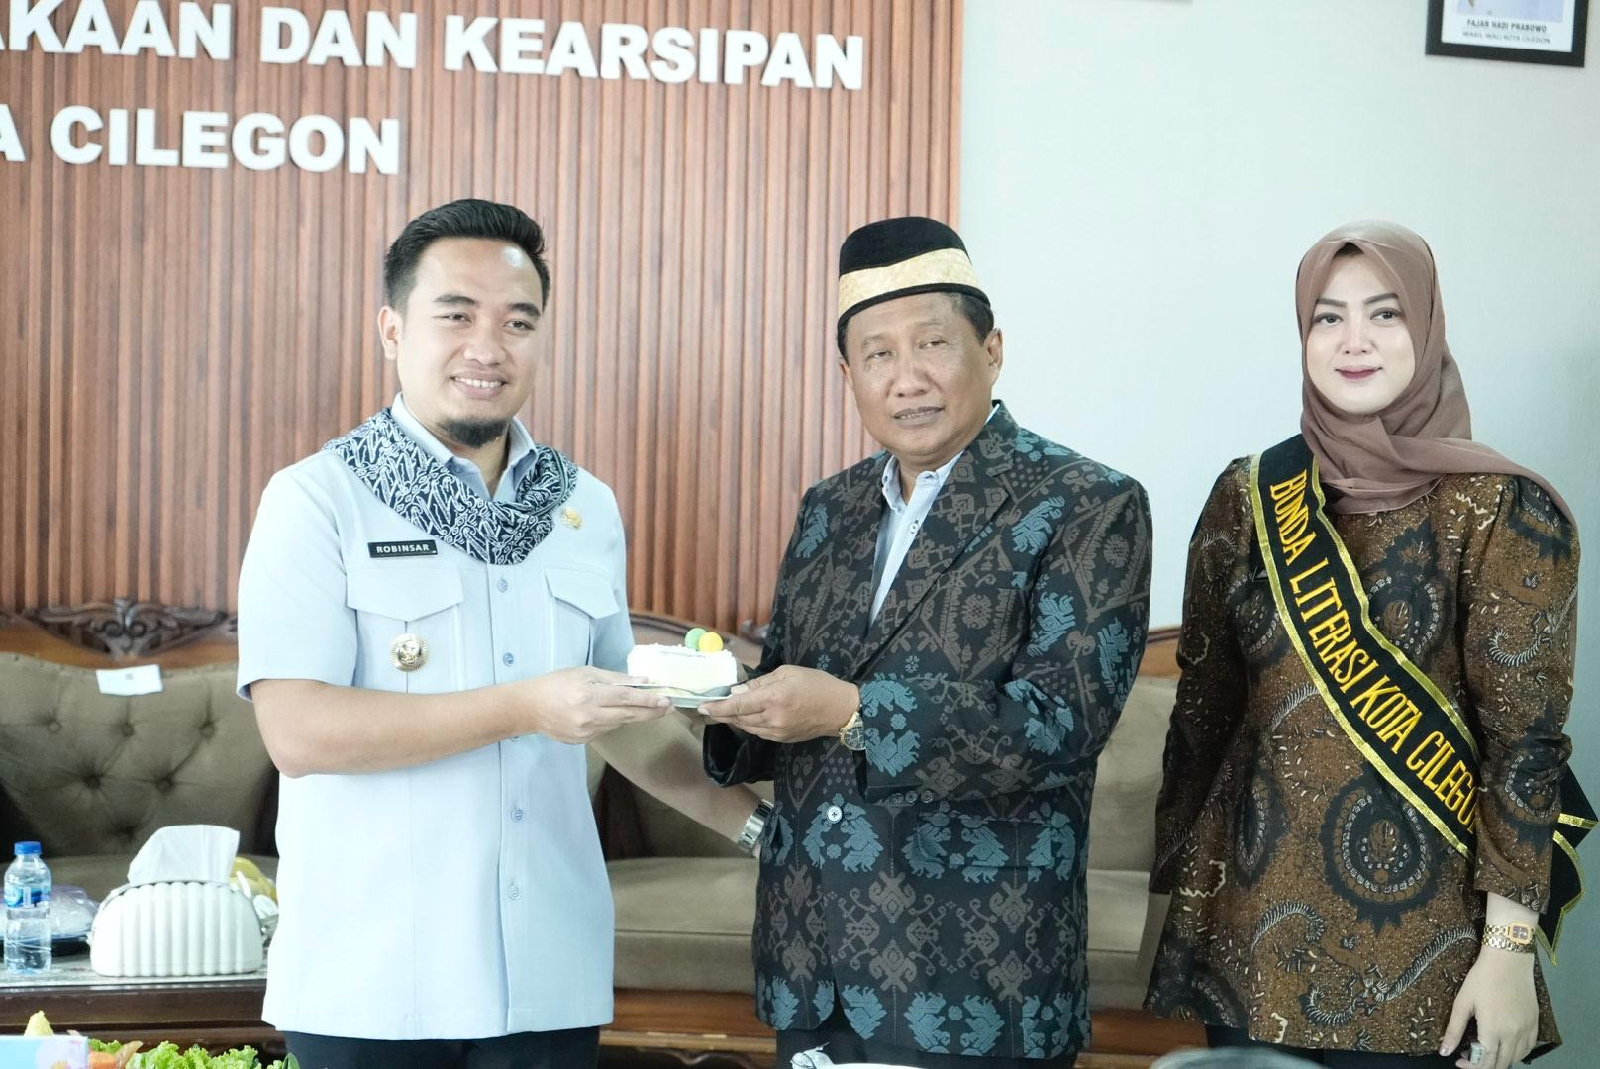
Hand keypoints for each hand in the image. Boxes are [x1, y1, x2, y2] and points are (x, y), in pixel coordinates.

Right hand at [514, 666, 669, 743]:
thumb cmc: (557, 683)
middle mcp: (588, 716)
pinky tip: (615, 713)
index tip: (665, 700)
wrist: (529, 708)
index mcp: (588, 695)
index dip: (647, 700)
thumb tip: (642, 680)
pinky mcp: (583, 741)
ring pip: (619, 723)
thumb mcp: (585, 672)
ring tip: (647, 708)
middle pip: (628, 715)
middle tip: (668, 708)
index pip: (625, 698)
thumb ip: (614, 678)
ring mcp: (585, 732)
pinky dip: (615, 721)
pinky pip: (606, 729)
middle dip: (650, 712)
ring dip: (634, 716)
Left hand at [701, 665, 857, 742]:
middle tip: (708, 707)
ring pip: (747, 727)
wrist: (840, 709)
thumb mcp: (788, 672)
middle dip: (722, 713)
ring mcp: (777, 732)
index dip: (718, 707)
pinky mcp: (782, 739)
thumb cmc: (816, 683)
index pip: (738, 705)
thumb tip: (738, 690)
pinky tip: (746, 716)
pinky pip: (758, 733)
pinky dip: (748, 724)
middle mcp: (773, 718)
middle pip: (739, 718)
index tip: (702, 706)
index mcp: (774, 698)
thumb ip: (761, 682)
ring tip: (725, 710)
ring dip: (734, 719)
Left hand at [1440, 947, 1536, 1068]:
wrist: (1509, 960)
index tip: (1459, 1061)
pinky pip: (1528, 1048)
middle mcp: (1513, 1035)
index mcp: (1493, 1030)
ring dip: (1500, 1060)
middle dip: (1483, 1065)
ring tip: (1485, 1050)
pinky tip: (1504, 1045)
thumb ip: (1454, 1029)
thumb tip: (1444, 1052)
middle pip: (1501, 1064)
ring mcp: (1527, 1030)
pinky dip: (1516, 1053)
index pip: (1485, 1062)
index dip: (1471, 1067)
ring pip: (1516, 1058)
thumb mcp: (1462, 1002)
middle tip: (1469, 1055)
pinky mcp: (1535, 1023)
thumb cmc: (1481, 978)